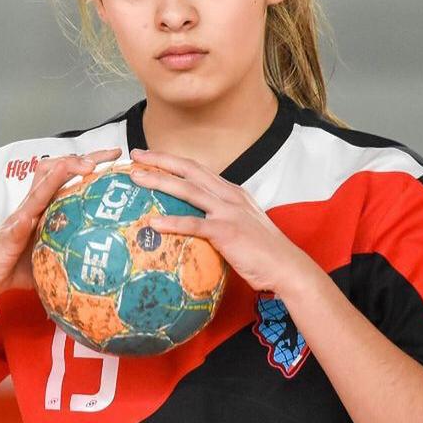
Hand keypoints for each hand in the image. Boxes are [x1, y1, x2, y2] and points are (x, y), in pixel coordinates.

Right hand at [0, 147, 121, 301]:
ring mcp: (22, 215)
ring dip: (64, 170)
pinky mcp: (12, 230)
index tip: (114, 158)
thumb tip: (100, 267)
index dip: (90, 163)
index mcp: (43, 208)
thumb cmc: (13, 267)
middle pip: (57, 168)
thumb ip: (69, 255)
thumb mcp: (49, 258)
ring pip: (42, 183)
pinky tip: (52, 199)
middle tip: (110, 154)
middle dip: (85, 157)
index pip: (67, 177)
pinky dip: (39, 202)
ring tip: (86, 166)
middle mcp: (33, 205)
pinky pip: (26, 213)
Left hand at [129, 147, 315, 295]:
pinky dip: (173, 222)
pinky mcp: (227, 232)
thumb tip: (195, 225)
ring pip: (188, 191)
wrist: (287, 267)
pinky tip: (154, 224)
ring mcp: (228, 212)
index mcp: (231, 192)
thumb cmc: (263, 252)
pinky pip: (195, 225)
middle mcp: (229, 196)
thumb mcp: (242, 225)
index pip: (197, 170)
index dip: (172, 161)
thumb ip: (220, 218)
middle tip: (135, 155)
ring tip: (137, 178)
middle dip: (161, 160)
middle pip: (189, 171)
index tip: (150, 156)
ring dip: (160, 182)